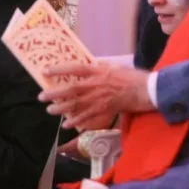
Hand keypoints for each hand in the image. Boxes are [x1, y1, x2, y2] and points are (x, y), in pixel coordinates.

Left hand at [39, 62, 153, 129]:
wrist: (147, 90)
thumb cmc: (133, 77)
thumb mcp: (115, 67)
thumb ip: (101, 67)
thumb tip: (91, 64)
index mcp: (99, 71)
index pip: (75, 68)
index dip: (59, 69)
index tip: (45, 71)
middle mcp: (97, 85)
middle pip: (71, 89)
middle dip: (55, 93)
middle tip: (42, 96)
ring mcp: (100, 99)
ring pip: (76, 105)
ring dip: (61, 109)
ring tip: (50, 110)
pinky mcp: (106, 110)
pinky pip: (88, 117)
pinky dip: (76, 121)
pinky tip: (66, 124)